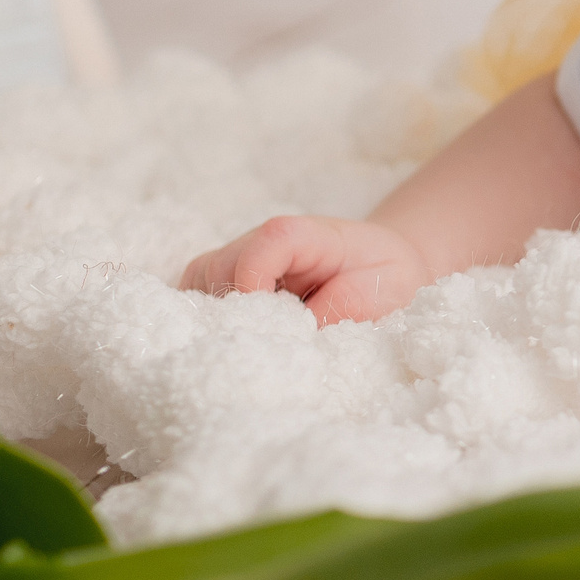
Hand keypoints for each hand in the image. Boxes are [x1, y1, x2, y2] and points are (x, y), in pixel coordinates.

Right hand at [179, 215, 435, 325]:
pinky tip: (238, 343)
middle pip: (217, 271)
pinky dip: (207, 325)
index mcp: (303, 234)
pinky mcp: (225, 282)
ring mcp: (237, 260)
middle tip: (268, 345)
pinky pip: (195, 302)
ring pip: (197, 288)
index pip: (260, 250)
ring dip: (218, 321)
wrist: (382, 269)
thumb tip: (293, 339)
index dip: (255, 289)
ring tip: (257, 343)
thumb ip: (339, 309)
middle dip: (235, 315)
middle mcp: (260, 241)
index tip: (274, 328)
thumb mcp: (384, 291)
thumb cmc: (384, 276)